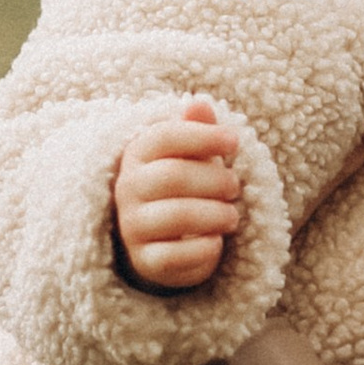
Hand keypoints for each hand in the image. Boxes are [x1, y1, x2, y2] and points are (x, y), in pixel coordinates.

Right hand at [113, 98, 242, 292]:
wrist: (164, 241)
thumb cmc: (184, 187)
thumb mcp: (192, 156)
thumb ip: (197, 130)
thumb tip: (201, 104)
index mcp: (137, 155)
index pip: (165, 137)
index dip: (203, 136)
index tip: (234, 142)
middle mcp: (127, 189)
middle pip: (173, 176)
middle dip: (215, 180)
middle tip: (236, 186)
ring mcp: (132, 226)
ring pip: (177, 216)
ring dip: (216, 214)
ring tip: (232, 216)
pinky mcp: (144, 260)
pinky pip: (176, 255)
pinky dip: (205, 248)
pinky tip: (216, 241)